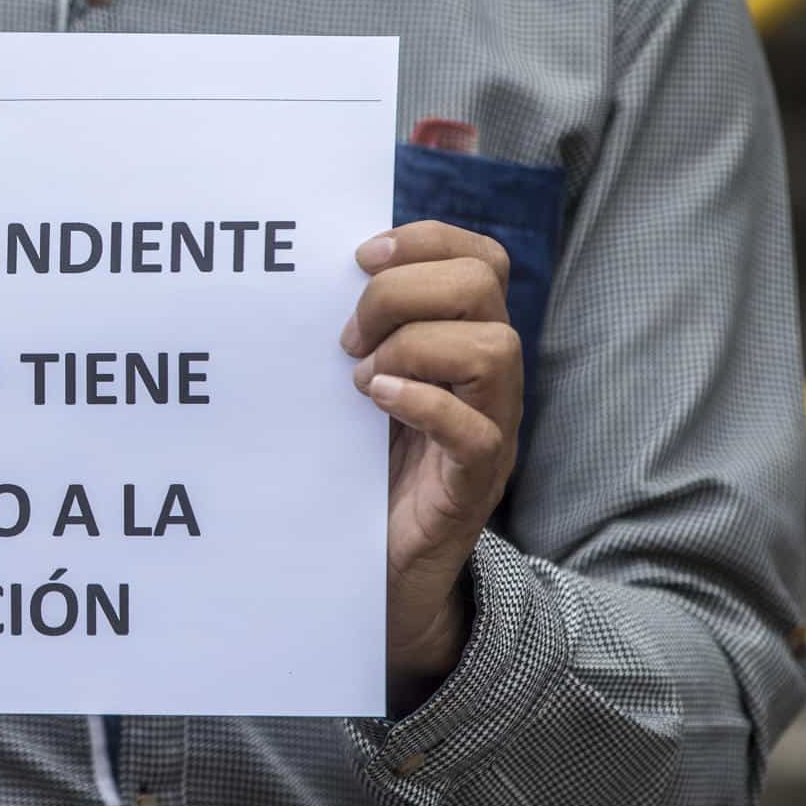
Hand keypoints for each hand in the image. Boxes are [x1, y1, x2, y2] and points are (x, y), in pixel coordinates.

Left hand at [341, 221, 521, 705]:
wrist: (378, 566)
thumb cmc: (362, 464)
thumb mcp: (359, 383)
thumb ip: (357, 331)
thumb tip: (310, 271)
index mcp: (462, 338)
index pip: (480, 257)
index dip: (427, 239)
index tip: (360, 256)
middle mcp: (488, 376)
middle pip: (484, 284)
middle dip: (404, 292)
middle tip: (348, 336)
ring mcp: (491, 426)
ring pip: (494, 348)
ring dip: (414, 347)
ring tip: (360, 378)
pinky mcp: (474, 481)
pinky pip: (475, 429)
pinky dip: (423, 402)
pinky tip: (374, 401)